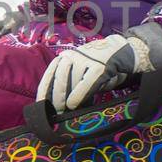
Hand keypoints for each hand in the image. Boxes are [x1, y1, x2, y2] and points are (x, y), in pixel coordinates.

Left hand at [37, 33, 151, 112]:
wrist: (120, 50)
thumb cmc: (97, 65)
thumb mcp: (80, 70)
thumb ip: (70, 82)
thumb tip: (59, 102)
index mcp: (65, 57)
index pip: (50, 74)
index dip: (44, 90)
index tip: (40, 104)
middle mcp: (73, 55)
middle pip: (60, 78)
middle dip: (56, 97)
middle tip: (56, 111)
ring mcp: (87, 59)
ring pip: (74, 81)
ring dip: (68, 98)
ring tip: (66, 110)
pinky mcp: (100, 66)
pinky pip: (87, 82)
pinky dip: (79, 94)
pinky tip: (73, 104)